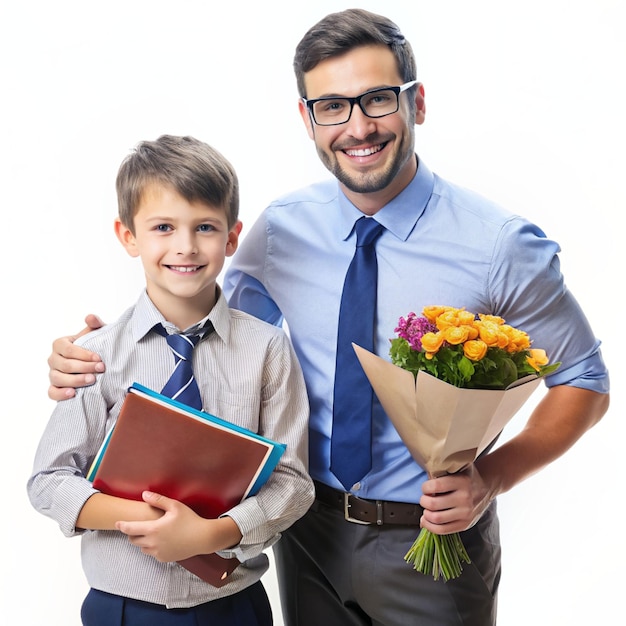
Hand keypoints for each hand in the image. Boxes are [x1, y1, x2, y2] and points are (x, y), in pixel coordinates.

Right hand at [47, 314, 105, 400]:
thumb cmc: (93, 347)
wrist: (94, 363)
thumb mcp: (95, 334)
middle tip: (101, 369)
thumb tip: (91, 317)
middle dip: (84, 367)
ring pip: (58, 378)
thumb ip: (95, 325)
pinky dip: (60, 394)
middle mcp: (54, 359)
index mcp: (60, 344)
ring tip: (92, 380)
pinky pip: (52, 392)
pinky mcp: (54, 387)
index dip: (84, 354)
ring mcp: (53, 373)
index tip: (99, 358)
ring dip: (76, 380)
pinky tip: (72, 393)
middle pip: (65, 365)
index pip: (68, 349)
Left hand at [115, 491, 241, 562]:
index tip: (117, 523)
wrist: (203, 537)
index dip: (122, 526)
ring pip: (142, 548)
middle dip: (133, 533)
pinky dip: (153, 547)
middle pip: (134, 540)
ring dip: (143, 541)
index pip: (130, 529)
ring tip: (152, 532)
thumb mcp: (174, 506)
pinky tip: (162, 540)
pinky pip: (152, 554)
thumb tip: (144, 494)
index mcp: (153, 529)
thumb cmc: (189, 519)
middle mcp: (153, 543)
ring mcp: (158, 552)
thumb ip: (158, 500)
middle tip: (139, 526)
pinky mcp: (164, 558)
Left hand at [419, 465, 491, 534]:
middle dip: (423, 501)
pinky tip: (426, 520)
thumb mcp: (458, 467)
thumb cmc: (466, 477)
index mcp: (462, 482)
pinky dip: (430, 526)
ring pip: (436, 518)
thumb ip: (443, 471)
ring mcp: (466, 514)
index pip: (436, 486)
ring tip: (426, 509)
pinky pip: (443, 530)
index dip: (425, 487)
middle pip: (434, 504)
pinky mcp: (465, 525)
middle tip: (424, 498)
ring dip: (425, 514)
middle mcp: (465, 498)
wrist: (486, 488)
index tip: (425, 487)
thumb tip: (424, 485)